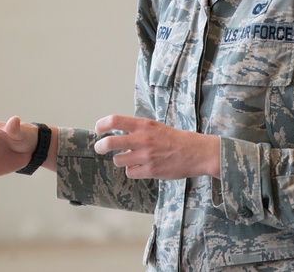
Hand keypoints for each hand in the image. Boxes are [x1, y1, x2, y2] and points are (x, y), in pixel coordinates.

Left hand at [93, 114, 219, 180]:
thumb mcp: (155, 126)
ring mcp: (146, 156)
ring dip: (120, 160)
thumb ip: (137, 129)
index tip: (98, 130)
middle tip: (98, 147)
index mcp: (143, 125)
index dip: (102, 125)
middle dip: (100, 146)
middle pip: (110, 143)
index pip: (114, 120)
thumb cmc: (174, 139)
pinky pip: (130, 172)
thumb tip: (116, 132)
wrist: (196, 152)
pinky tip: (140, 167)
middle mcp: (143, 139)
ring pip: (118, 160)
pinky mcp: (150, 171)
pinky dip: (132, 171)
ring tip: (129, 159)